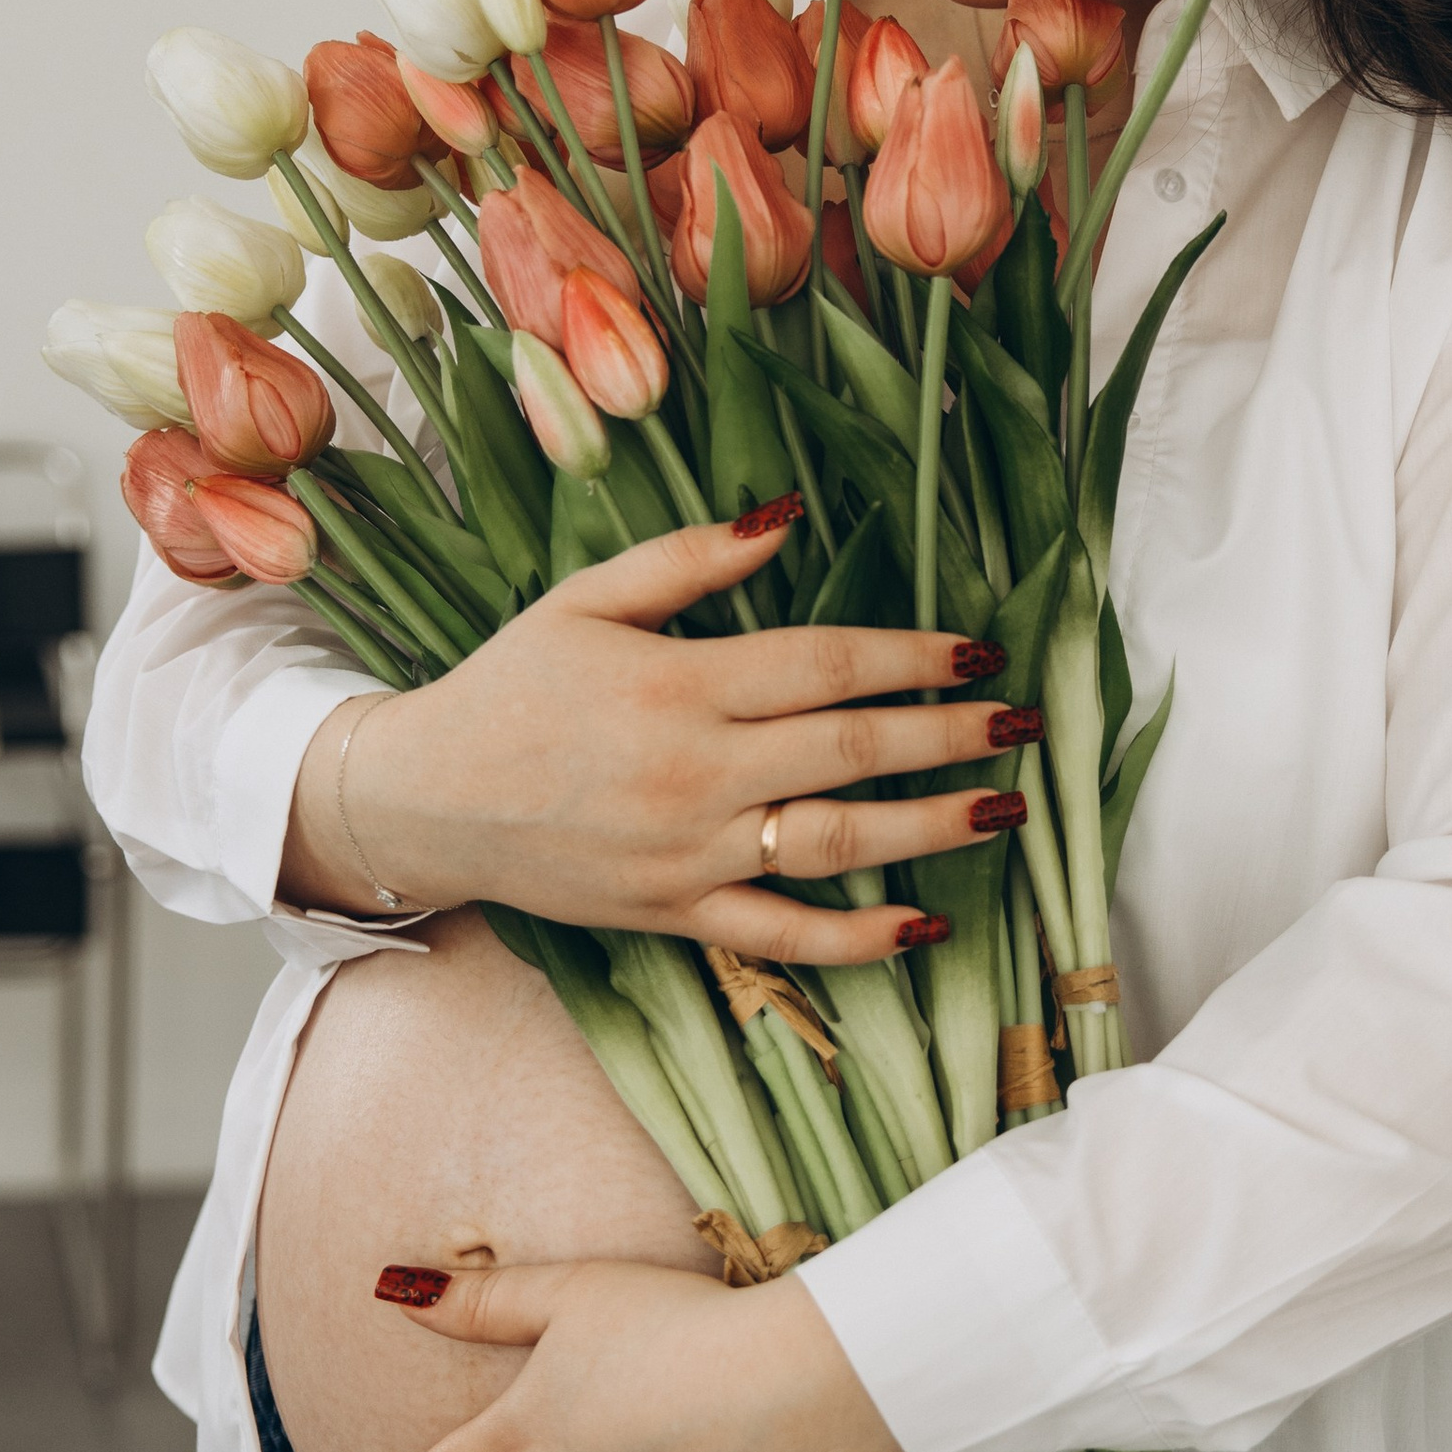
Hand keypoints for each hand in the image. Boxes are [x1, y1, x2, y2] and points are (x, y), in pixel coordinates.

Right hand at [281, 514, 1037, 964]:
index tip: (979, 651)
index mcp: (679, 686)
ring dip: (931, 830)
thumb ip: (692, 558)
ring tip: (1005, 810)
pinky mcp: (676, 915)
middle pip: (850, 753)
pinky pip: (781, 938)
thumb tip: (790, 513)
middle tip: (1024, 725)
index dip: (912, 657)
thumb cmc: (512, 686)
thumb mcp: (588, 598)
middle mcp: (694, 774)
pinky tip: (923, 923)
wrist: (427, 799)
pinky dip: (855, 937)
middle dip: (950, 737)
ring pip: (834, 844)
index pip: (824, 666)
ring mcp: (689, 854)